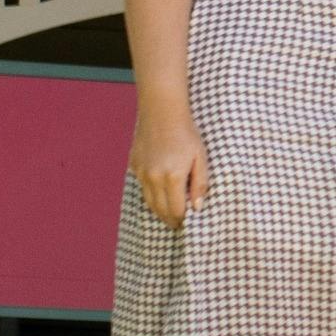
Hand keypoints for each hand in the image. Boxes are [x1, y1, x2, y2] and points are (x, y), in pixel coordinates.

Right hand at [132, 100, 210, 226]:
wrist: (162, 112)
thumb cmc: (186, 134)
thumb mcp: (200, 158)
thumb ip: (200, 184)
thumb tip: (198, 207)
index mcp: (172, 177)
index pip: (175, 211)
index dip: (182, 220)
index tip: (187, 222)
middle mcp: (154, 178)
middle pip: (160, 210)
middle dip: (170, 219)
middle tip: (178, 223)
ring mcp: (142, 173)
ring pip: (149, 202)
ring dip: (159, 210)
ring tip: (169, 213)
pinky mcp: (135, 166)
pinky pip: (143, 187)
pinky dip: (151, 193)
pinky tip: (160, 191)